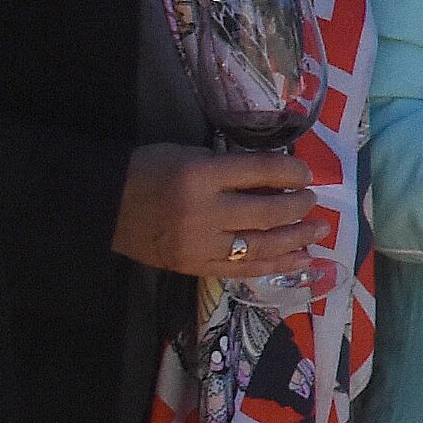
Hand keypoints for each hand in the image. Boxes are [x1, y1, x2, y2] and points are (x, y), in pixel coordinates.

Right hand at [114, 144, 320, 279]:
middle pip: (267, 212)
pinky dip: (274, 264)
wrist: (104, 206)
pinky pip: (243, 269)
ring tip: (318, 231)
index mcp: (201, 175)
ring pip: (261, 246)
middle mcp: (204, 213)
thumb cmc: (149, 171)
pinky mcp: (196, 267)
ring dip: (296, 238)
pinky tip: (298, 259)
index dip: (292, 171)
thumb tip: (277, 177)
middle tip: (314, 202)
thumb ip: (231, 167)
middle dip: (298, 207)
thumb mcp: (190, 154)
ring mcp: (201, 245)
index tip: (306, 172)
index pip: (260, 171)